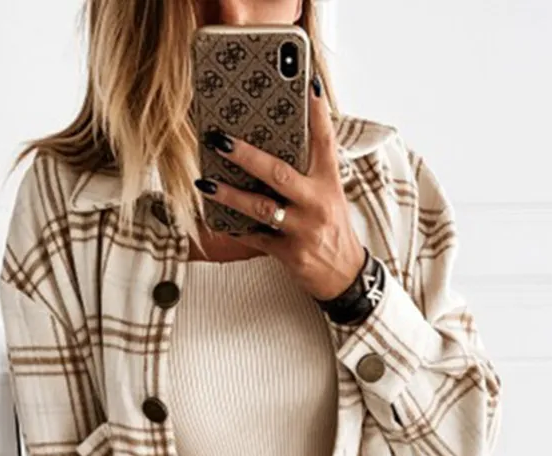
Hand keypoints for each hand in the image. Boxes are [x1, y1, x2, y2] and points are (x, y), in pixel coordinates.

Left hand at [197, 78, 365, 302]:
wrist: (345, 276)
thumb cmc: (331, 229)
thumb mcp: (328, 196)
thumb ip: (307, 172)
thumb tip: (270, 146)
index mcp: (328, 182)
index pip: (325, 139)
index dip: (317, 111)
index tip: (309, 83)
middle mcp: (317, 203)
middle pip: (279, 173)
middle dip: (247, 155)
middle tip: (220, 139)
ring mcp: (304, 229)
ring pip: (262, 208)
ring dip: (230, 195)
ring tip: (207, 182)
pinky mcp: (291, 253)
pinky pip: (256, 239)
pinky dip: (236, 229)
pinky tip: (217, 218)